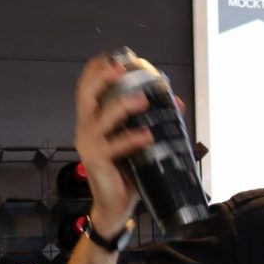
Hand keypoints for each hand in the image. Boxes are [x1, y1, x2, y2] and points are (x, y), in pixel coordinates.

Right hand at [73, 54, 154, 233]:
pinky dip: (131, 139)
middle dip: (102, 78)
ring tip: (143, 100)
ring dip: (122, 106)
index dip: (97, 70)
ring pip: (100, 118)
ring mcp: (89, 144)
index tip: (116, 57)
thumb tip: (176, 102)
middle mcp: (86, 128)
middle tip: (121, 69)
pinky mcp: (96, 161)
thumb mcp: (140, 142)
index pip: (88, 88)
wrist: (116, 205)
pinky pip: (113, 146)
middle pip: (86, 95)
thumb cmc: (126, 172)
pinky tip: (147, 136)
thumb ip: (153, 120)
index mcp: (93, 120)